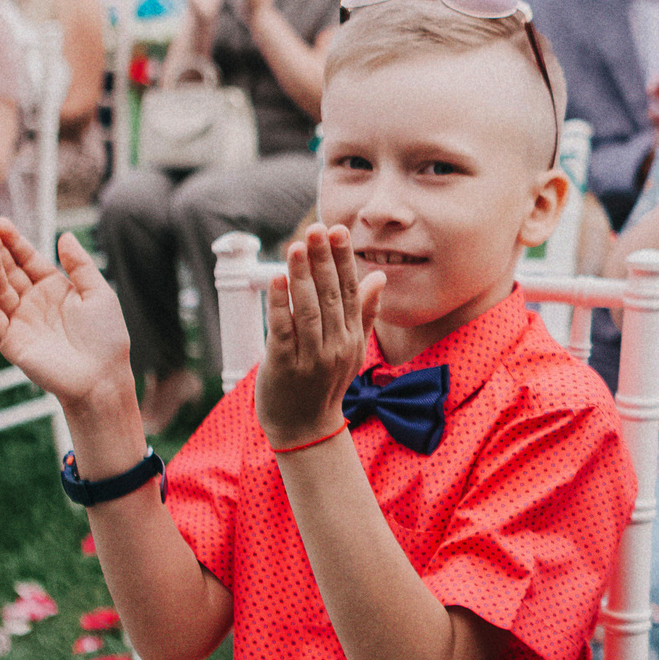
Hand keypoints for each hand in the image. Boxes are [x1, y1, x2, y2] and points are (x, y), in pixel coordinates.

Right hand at [0, 220, 136, 413]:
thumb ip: (80, 265)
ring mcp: (20, 320)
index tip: (0, 222)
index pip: (28, 260)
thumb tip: (65, 235)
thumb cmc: (106, 336)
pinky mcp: (10, 340)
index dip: (14, 242)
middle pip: (9, 271)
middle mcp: (33, 301)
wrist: (102, 376)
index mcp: (54, 288)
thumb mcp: (98, 293)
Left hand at [253, 226, 384, 450]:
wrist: (306, 430)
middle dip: (323, 260)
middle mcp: (337, 346)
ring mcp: (312, 358)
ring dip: (302, 276)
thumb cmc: (325, 385)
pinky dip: (280, 304)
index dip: (344, 260)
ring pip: (309, 310)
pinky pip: (283, 331)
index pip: (352, 291)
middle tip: (316, 229)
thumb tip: (381, 278)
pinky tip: (277, 279)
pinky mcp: (285, 367)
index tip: (338, 230)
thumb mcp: (352, 349)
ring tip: (296, 246)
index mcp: (353, 337)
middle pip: (332, 296)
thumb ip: (366, 312)